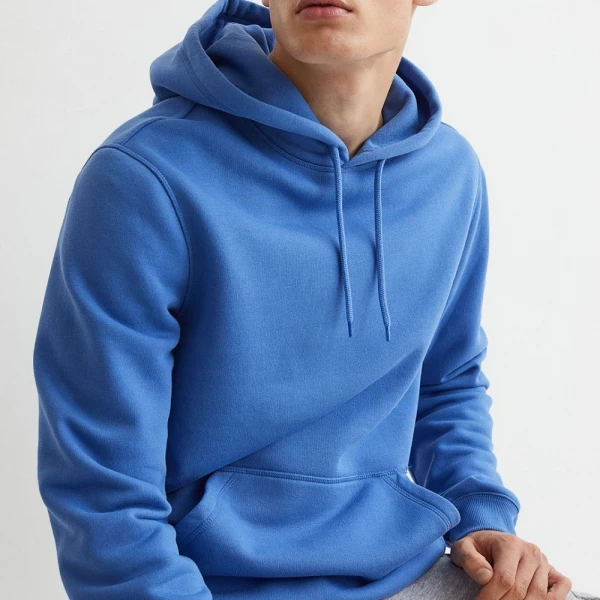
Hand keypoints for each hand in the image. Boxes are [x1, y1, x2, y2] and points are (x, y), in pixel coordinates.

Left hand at [449, 530, 571, 599]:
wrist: (490, 540)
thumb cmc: (477, 547)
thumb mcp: (464, 548)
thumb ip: (470, 560)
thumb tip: (486, 577)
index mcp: (509, 544)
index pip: (504, 579)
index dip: (491, 597)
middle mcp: (531, 552)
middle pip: (520, 590)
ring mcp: (544, 562)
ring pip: (539, 595)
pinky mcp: (553, 571)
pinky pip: (561, 587)